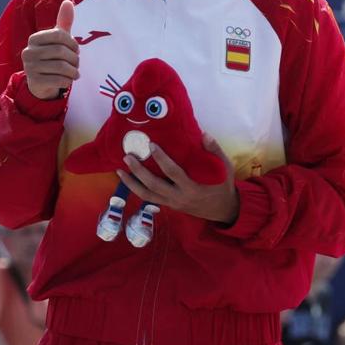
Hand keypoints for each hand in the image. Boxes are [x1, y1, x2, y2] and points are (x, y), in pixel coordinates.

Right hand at [22, 0, 78, 99]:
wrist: (41, 82)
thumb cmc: (52, 56)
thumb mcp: (58, 39)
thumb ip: (63, 22)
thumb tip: (68, 1)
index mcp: (34, 38)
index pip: (59, 35)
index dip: (73, 43)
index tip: (75, 49)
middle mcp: (28, 51)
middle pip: (61, 51)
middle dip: (74, 59)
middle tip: (76, 63)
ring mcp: (29, 67)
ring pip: (61, 67)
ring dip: (73, 71)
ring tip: (75, 72)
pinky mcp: (34, 81)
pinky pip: (58, 80)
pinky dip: (68, 80)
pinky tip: (68, 80)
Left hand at [116, 134, 238, 224]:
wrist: (223, 210)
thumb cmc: (223, 186)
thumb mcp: (225, 168)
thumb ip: (215, 151)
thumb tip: (204, 134)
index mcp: (192, 187)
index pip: (173, 172)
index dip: (161, 159)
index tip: (151, 146)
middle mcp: (178, 197)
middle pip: (153, 185)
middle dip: (138, 171)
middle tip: (127, 157)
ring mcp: (172, 203)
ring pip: (146, 195)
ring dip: (131, 183)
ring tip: (119, 171)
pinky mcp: (169, 206)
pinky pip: (149, 198)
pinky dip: (137, 189)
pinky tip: (129, 180)